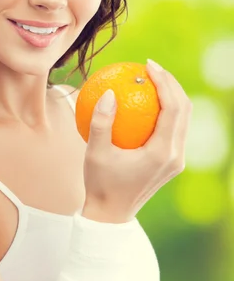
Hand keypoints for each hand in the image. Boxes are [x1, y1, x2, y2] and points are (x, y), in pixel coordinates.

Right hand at [83, 60, 192, 220]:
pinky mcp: (172, 162)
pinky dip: (165, 111)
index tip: (147, 66)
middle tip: (150, 68)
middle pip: (185, 110)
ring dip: (171, 96)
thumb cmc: (100, 184)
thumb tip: (107, 92)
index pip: (172, 108)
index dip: (164, 82)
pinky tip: (146, 101)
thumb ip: (101, 122)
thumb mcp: (95, 152)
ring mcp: (176, 160)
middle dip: (171, 83)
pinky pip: (174, 129)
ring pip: (183, 119)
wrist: (111, 214)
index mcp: (161, 153)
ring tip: (151, 79)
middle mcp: (175, 156)